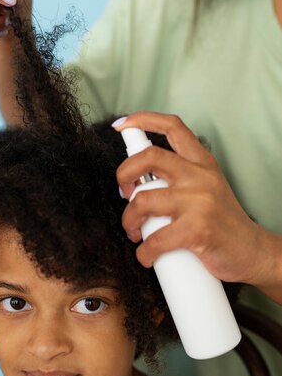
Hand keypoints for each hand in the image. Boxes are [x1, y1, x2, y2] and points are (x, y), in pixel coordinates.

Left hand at [112, 112, 280, 296]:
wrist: (254, 252)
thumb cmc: (223, 223)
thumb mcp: (206, 188)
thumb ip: (178, 178)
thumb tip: (136, 181)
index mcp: (202, 163)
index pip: (173, 127)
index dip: (143, 119)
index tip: (122, 125)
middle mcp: (200, 176)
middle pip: (149, 157)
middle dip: (123, 173)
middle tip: (123, 193)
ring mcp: (199, 202)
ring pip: (143, 200)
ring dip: (128, 220)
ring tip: (133, 232)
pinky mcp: (197, 230)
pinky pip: (155, 240)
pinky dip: (144, 253)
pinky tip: (147, 256)